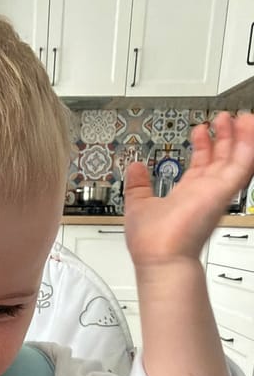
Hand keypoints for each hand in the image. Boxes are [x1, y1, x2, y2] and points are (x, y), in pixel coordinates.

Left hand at [123, 112, 253, 268]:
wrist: (159, 257)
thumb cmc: (150, 242)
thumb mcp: (139, 204)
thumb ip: (138, 185)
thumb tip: (134, 168)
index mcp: (186, 195)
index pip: (201, 166)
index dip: (202, 146)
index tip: (200, 130)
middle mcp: (203, 193)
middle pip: (221, 159)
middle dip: (224, 137)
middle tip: (223, 118)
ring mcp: (215, 191)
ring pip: (236, 159)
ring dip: (240, 137)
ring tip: (240, 118)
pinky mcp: (223, 191)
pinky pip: (243, 163)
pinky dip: (247, 144)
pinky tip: (247, 126)